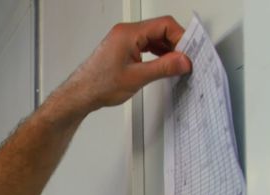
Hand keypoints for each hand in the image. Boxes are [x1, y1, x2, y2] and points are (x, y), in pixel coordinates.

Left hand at [61, 16, 191, 113]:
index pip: (164, 25)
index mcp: (129, 33)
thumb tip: (183, 61)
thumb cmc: (99, 85)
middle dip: (176, 43)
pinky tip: (163, 63)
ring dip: (167, 49)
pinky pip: (146, 44)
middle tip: (185, 59)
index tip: (189, 52)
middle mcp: (126, 32)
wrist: (80, 94)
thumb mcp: (137, 77)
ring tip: (176, 63)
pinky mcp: (123, 48)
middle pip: (160, 29)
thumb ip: (163, 67)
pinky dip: (157, 52)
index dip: (181, 37)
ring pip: (154, 37)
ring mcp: (124, 40)